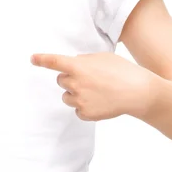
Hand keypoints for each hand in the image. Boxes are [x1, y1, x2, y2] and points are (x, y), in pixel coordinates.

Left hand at [30, 52, 153, 121]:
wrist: (139, 92)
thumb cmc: (122, 71)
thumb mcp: (102, 57)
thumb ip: (84, 60)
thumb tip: (74, 64)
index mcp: (78, 67)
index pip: (54, 62)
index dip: (42, 60)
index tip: (32, 59)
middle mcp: (76, 83)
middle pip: (61, 80)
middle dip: (70, 78)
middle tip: (89, 78)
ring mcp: (80, 100)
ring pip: (67, 96)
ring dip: (76, 93)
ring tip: (96, 91)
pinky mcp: (86, 114)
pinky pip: (77, 110)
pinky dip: (85, 106)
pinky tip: (99, 102)